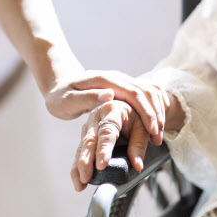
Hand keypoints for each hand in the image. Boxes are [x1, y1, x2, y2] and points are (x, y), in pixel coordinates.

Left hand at [45, 70, 169, 143]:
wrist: (58, 85)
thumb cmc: (60, 96)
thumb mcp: (67, 100)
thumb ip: (87, 97)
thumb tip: (110, 95)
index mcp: (105, 80)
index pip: (134, 93)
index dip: (146, 112)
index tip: (152, 131)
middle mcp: (117, 77)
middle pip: (146, 92)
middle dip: (156, 115)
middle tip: (158, 138)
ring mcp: (121, 81)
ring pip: (148, 93)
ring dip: (157, 113)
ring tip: (157, 136)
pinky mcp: (123, 88)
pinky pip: (144, 97)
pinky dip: (151, 111)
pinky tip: (152, 127)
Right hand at [70, 100, 153, 191]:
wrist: (127, 105)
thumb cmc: (136, 116)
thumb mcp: (143, 127)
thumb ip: (139, 145)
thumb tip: (137, 165)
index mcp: (112, 110)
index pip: (107, 131)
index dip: (103, 149)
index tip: (101, 165)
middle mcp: (97, 117)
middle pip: (89, 140)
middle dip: (86, 161)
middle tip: (86, 177)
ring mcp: (89, 126)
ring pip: (81, 147)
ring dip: (79, 167)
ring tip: (80, 183)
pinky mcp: (85, 135)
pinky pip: (80, 152)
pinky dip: (77, 167)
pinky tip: (78, 180)